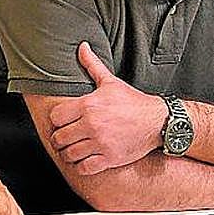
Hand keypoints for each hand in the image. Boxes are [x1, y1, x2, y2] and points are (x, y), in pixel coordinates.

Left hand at [47, 42, 167, 174]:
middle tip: (65, 137)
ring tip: (73, 149)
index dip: (56, 120)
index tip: (62, 121)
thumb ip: (92, 65)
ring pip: (69, 154)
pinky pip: (84, 168)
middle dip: (60, 138)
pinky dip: (81, 166)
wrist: (158, 122)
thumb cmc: (133, 102)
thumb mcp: (110, 82)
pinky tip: (84, 160)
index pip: (55, 117)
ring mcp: (101, 143)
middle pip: (59, 137)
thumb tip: (82, 47)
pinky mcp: (110, 158)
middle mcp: (92, 125)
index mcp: (89, 105)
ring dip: (68, 153)